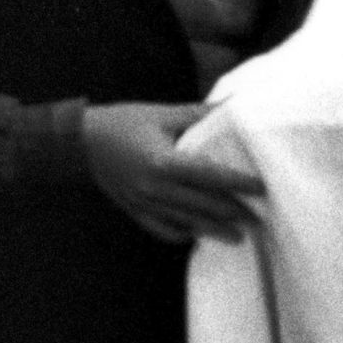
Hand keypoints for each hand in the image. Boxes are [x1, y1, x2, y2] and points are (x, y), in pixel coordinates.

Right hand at [79, 102, 264, 244]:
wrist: (79, 140)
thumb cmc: (123, 122)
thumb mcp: (162, 114)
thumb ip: (198, 114)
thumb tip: (233, 105)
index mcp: (165, 162)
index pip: (213, 177)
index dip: (240, 184)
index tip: (263, 189)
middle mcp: (155, 188)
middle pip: (204, 205)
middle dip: (235, 214)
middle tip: (261, 221)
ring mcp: (144, 203)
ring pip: (187, 222)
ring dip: (215, 231)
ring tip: (239, 237)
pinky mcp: (134, 210)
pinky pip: (161, 230)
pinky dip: (182, 235)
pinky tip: (198, 237)